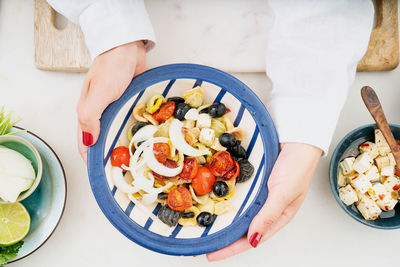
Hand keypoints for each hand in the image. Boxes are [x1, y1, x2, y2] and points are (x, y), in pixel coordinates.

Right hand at [77, 41, 145, 161]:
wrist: (126, 46)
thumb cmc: (111, 68)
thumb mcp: (98, 95)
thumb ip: (91, 118)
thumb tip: (88, 142)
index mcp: (87, 111)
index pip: (84, 141)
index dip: (90, 158)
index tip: (100, 174)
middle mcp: (98, 110)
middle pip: (99, 138)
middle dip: (106, 154)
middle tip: (120, 170)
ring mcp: (113, 105)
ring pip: (113, 129)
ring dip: (119, 143)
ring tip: (131, 159)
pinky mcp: (126, 99)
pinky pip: (126, 119)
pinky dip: (129, 129)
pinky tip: (139, 137)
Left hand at [206, 143, 321, 260]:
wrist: (297, 137)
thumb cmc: (298, 166)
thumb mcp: (284, 193)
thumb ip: (268, 216)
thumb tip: (254, 240)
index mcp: (277, 217)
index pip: (251, 239)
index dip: (231, 249)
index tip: (212, 254)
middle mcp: (266, 208)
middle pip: (242, 229)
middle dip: (224, 239)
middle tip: (203, 244)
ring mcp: (259, 194)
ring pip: (239, 213)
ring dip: (224, 221)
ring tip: (205, 228)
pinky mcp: (254, 181)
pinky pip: (238, 195)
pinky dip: (226, 200)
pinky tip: (216, 202)